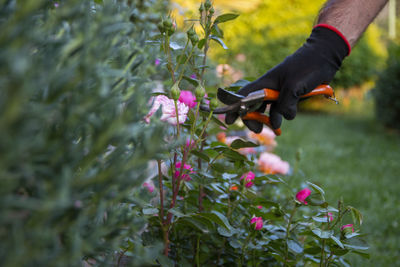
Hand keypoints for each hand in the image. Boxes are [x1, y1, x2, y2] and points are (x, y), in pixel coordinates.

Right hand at [225, 25, 348, 132]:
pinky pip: (283, 109)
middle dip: (253, 119)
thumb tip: (279, 121)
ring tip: (276, 129)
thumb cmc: (307, 66)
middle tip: (258, 131)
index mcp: (265, 82)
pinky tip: (289, 115)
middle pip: (254, 106)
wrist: (325, 56)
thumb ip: (285, 104)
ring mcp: (280, 92)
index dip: (234, 107)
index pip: (244, 95)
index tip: (229, 121)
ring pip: (270, 110)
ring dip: (271, 120)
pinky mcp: (291, 95)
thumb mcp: (294, 86)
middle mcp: (270, 88)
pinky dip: (284, 115)